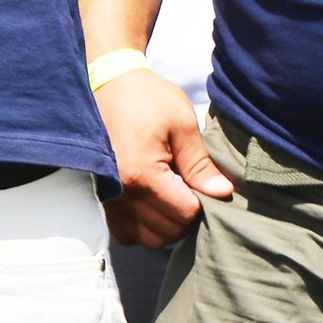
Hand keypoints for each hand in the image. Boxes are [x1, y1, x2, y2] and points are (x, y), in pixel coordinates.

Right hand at [97, 63, 234, 248]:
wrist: (105, 82)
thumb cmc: (145, 98)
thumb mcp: (181, 122)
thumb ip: (200, 163)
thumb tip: (221, 192)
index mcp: (142, 174)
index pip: (185, 214)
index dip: (202, 201)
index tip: (201, 180)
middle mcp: (120, 193)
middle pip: (167, 232)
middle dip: (185, 215)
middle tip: (189, 187)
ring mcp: (108, 199)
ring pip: (147, 239)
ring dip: (165, 225)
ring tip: (172, 195)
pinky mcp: (101, 199)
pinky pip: (126, 233)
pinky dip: (143, 227)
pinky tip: (152, 202)